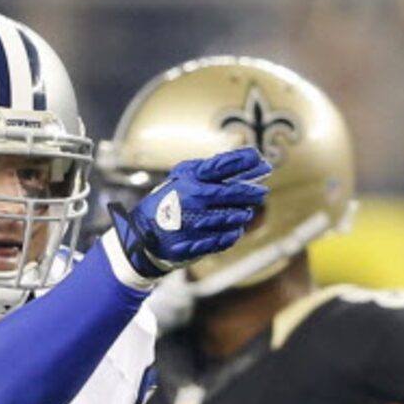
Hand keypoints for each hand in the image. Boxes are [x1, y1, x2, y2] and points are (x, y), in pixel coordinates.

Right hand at [104, 148, 271, 283]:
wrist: (141, 234)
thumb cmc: (170, 200)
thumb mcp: (184, 177)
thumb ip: (212, 170)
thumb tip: (252, 159)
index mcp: (190, 178)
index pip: (223, 165)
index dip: (245, 161)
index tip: (262, 161)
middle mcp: (191, 198)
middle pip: (231, 193)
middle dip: (250, 192)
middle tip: (262, 193)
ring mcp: (191, 222)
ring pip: (229, 218)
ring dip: (241, 215)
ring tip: (245, 213)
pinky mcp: (191, 243)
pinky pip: (221, 240)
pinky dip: (231, 235)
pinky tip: (234, 231)